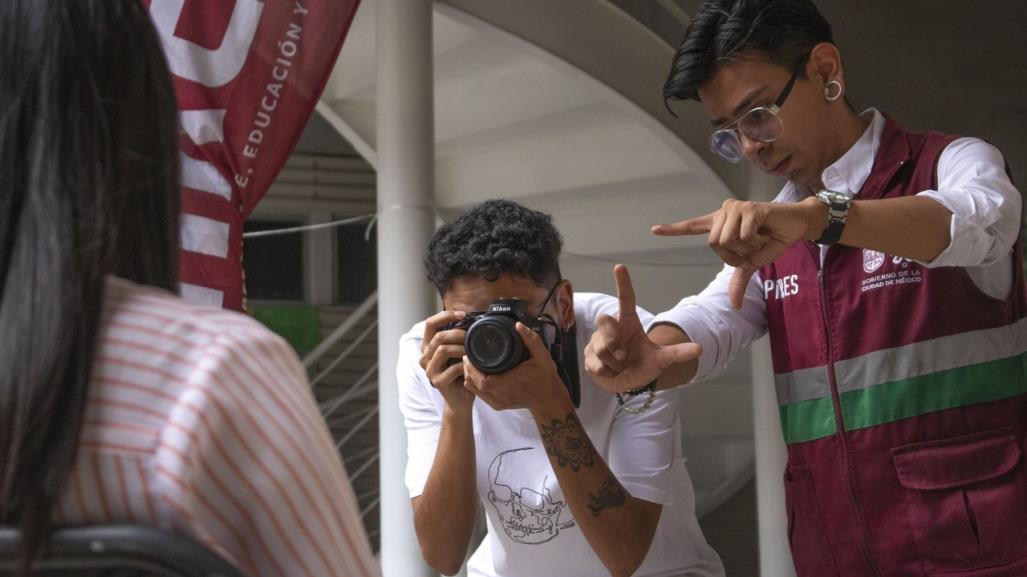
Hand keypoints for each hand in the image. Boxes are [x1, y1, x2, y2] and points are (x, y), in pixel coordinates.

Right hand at [420, 310, 474, 410]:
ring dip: (461, 348)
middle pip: (438, 336)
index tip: (463, 314)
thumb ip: (457, 338)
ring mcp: (429, 370)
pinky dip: (465, 365)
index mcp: (428, 346)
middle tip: (472, 336)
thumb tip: (471, 319)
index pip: (430, 323)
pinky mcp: (437, 382)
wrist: (459, 399)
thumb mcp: (457, 352)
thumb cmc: (460, 372)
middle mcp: (425, 357)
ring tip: (473, 351)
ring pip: (443, 350)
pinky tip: (472, 365)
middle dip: (458, 333)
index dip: (445, 315)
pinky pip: (453, 368)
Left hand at [462, 322, 567, 412]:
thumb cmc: (545, 378)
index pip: (479, 378)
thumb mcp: (542, 356)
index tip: (468, 355)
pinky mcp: (498, 406)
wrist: (548, 399)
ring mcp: (498, 402)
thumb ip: (531, 339)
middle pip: (473, 383)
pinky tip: (475, 377)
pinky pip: (480, 396)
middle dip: (468, 370)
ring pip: (475, 391)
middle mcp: (500, 395)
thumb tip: (518, 325)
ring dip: (470, 378)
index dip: (471, 368)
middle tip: (468, 357)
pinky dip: (475, 386)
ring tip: (470, 365)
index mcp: (507, 383)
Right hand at [583, 264, 701, 392]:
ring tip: (620, 367)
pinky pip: (596, 364)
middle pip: (605, 322)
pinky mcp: (588, 356)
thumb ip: (678, 353)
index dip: (623, 283)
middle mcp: (611, 328)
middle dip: (614, 343)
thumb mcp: (662, 360)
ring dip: (614, 364)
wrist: (628, 383)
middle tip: (624, 358)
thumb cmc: (644, 365)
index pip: (626, 299)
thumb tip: (700, 348)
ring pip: (601, 348)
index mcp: (628, 322)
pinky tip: (609, 373)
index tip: (620, 266)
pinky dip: (607, 373)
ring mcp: (597, 341)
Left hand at [652, 197, 824, 308]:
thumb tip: (734, 305)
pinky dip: (756, 241)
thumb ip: (738, 279)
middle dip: (736, 254)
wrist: (795, 226)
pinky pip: (743, 236)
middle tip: (753, 246)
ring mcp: (735, 208)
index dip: (673, 230)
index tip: (654, 230)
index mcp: (720, 224)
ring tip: (759, 238)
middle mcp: (724, 212)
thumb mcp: (752, 263)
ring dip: (747, 247)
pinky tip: (765, 231)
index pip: (692, 227)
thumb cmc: (771, 240)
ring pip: (727, 240)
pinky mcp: (748, 208)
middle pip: (715, 244)